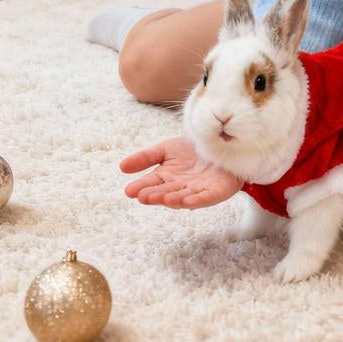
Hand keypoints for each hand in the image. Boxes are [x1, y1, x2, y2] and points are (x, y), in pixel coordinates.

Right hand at [120, 136, 243, 209]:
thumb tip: (121, 167)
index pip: (151, 184)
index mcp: (167, 178)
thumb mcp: (166, 149)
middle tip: (143, 196)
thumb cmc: (192, 148)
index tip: (130, 191)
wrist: (220, 140)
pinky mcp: (216, 191)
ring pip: (184, 197)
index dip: (141, 187)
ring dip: (174, 199)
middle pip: (166, 192)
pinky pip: (206, 198)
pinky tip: (187, 202)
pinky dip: (197, 200)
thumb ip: (146, 157)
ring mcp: (198, 190)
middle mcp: (180, 187)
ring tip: (163, 199)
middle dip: (156, 195)